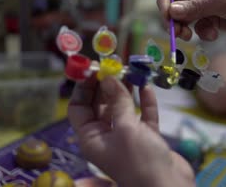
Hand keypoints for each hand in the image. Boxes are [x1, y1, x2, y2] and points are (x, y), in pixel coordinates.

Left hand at [68, 76, 193, 186]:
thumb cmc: (140, 161)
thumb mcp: (126, 128)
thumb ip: (118, 101)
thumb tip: (108, 78)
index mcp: (91, 138)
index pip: (79, 108)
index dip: (84, 88)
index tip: (94, 69)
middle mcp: (106, 137)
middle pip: (101, 105)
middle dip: (107, 86)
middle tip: (115, 66)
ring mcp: (127, 137)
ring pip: (123, 108)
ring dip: (127, 91)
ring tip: (131, 71)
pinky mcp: (146, 138)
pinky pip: (142, 116)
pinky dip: (145, 102)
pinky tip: (146, 87)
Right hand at [157, 0, 225, 41]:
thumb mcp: (221, 2)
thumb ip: (195, 7)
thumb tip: (170, 12)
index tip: (166, 16)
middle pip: (175, 4)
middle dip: (174, 19)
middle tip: (176, 33)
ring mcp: (204, 5)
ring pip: (183, 18)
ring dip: (184, 28)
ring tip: (190, 36)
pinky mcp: (211, 19)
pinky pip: (197, 27)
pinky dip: (202, 33)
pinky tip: (214, 34)